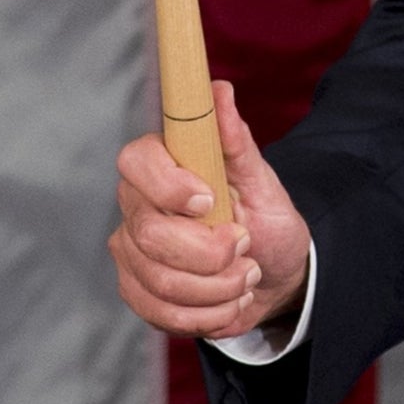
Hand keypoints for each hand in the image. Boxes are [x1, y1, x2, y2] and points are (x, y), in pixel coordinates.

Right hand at [109, 81, 311, 340]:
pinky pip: (161, 312)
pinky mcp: (137, 290)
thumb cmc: (264, 217)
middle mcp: (137, 206)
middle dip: (210, 252)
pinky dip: (209, 313)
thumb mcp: (261, 181)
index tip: (209, 200)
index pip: (136, 161)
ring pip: (158, 280)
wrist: (272, 272)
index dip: (168, 185)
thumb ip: (236, 141)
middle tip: (246, 246)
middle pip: (149, 234)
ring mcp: (132, 251)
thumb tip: (220, 90)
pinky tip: (230, 300)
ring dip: (219, 286)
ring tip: (247, 274)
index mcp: (162, 166)